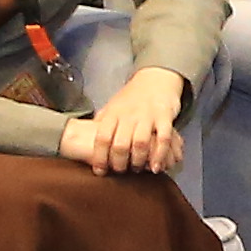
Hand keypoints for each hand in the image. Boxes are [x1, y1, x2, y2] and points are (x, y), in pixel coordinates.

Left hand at [68, 69, 187, 174]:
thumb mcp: (112, 107)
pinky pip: (163, 139)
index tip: (100, 171)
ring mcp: (147, 116)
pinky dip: (159, 155)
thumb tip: (86, 140)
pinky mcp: (164, 117)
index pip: (102, 137)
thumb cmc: (131, 98)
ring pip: (140, 143)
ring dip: (138, 161)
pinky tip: (155, 167)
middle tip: (120, 172)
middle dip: (119, 163)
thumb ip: (102, 123)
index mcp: (113, 113)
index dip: (99, 157)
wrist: (155, 79)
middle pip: (120, 144)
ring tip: (137, 169)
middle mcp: (129, 114)